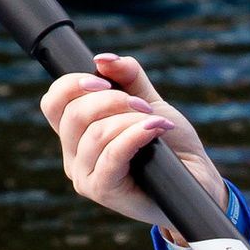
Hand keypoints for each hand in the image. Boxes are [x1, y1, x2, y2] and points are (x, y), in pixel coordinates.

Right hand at [41, 53, 225, 227]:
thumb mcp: (149, 103)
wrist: (195, 181)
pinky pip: (113, 154)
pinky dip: (136, 135)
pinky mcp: (103, 191)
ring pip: (96, 134)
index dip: (73, 84)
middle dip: (113, 100)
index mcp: (76, 134)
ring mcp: (85, 177)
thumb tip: (103, 58)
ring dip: (131, 120)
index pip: (53, 102)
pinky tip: (155, 129)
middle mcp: (73, 156)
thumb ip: (128, 78)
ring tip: (157, 122)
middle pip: (74, 114)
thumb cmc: (169, 145)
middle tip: (145, 106)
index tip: (104, 80)